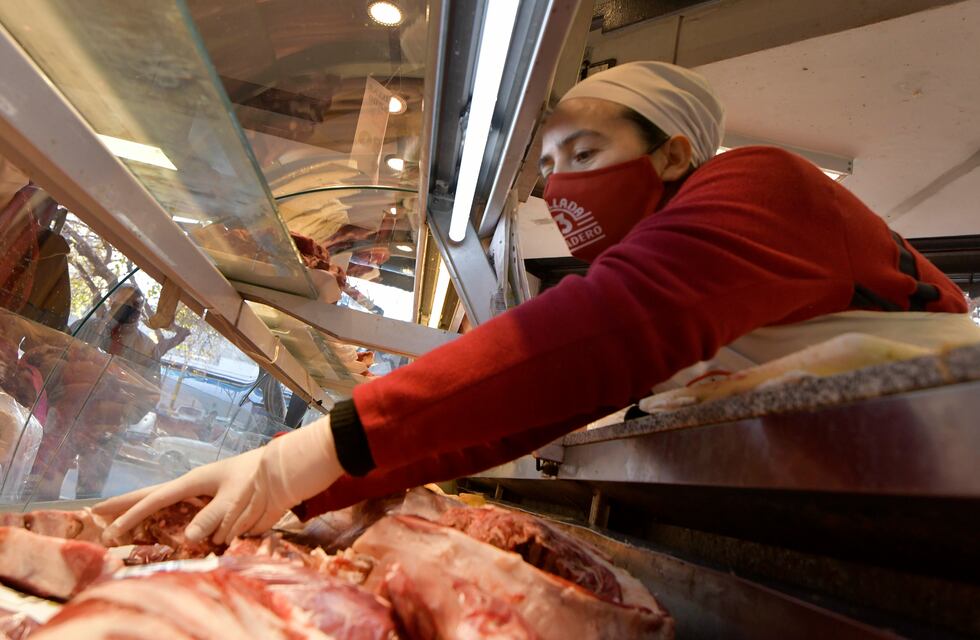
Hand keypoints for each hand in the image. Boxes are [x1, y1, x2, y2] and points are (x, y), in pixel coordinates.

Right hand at [94, 417, 342, 544]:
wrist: (287, 472)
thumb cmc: (261, 480)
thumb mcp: (236, 498)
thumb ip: (213, 518)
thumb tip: (188, 538)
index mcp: (195, 482)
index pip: (156, 499)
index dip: (131, 514)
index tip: (107, 525)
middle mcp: (195, 487)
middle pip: (153, 497)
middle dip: (126, 506)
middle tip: (96, 513)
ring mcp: (205, 495)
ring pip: (167, 505)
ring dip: (143, 512)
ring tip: (118, 520)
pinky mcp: (217, 504)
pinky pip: (188, 514)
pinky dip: (170, 520)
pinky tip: (159, 525)